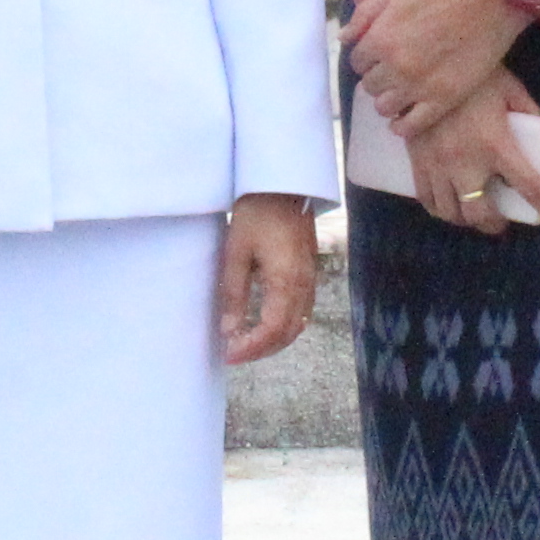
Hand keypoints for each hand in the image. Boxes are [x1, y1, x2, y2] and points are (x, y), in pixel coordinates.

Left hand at [215, 190, 319, 366]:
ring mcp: (310, 279)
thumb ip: (233, 294)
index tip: (229, 354)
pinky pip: (302, 310)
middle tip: (234, 353)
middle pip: (288, 333)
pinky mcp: (309, 272)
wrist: (283, 185)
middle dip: (262, 349)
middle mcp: (304, 285)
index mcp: (286, 281)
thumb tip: (229, 330)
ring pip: (298, 324)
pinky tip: (265, 323)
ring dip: (274, 340)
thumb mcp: (235, 252)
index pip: (272, 330)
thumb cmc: (256, 213)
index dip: (251, 348)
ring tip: (247, 342)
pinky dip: (284, 325)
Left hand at [340, 0, 523, 137]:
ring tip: (402, 91)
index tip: (379, 54)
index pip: (357, 61)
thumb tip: (344, 39)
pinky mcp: (445, 98)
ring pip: (385, 107)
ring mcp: (420, 85)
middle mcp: (396, 66)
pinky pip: (412, 125)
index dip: (367, 57)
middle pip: (369, 85)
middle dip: (378, 77)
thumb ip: (365, 14)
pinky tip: (405, 118)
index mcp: (381, 37)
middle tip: (393, 70)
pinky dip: (403, 126)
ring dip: (389, 100)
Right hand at [394, 79, 539, 238]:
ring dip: (466, 220)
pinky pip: (426, 199)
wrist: (426, 64)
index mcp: (498, 145)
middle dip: (494, 225)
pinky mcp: (417, 160)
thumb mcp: (513, 92)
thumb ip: (539, 121)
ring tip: (473, 213)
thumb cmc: (476, 76)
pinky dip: (440, 209)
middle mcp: (467, 162)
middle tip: (500, 221)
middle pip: (481, 214)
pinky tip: (448, 204)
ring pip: (451, 212)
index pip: (532, 188)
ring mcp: (439, 164)